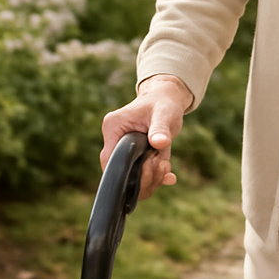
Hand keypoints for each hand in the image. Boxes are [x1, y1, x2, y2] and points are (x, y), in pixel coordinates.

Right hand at [100, 74, 193, 200]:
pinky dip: (155, 178)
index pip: (110, 160)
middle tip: (162, 164)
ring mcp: (124, 150)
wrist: (167, 100)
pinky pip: (141, 176)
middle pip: (121, 172)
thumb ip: (161, 128)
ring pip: (131, 178)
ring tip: (165, 165)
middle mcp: (115, 140)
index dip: (127, 171)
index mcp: (113, 127)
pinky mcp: (134, 157)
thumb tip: (160, 143)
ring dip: (151, 178)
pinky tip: (169, 176)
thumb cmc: (163, 102)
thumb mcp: (164, 113)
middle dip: (144, 176)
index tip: (150, 164)